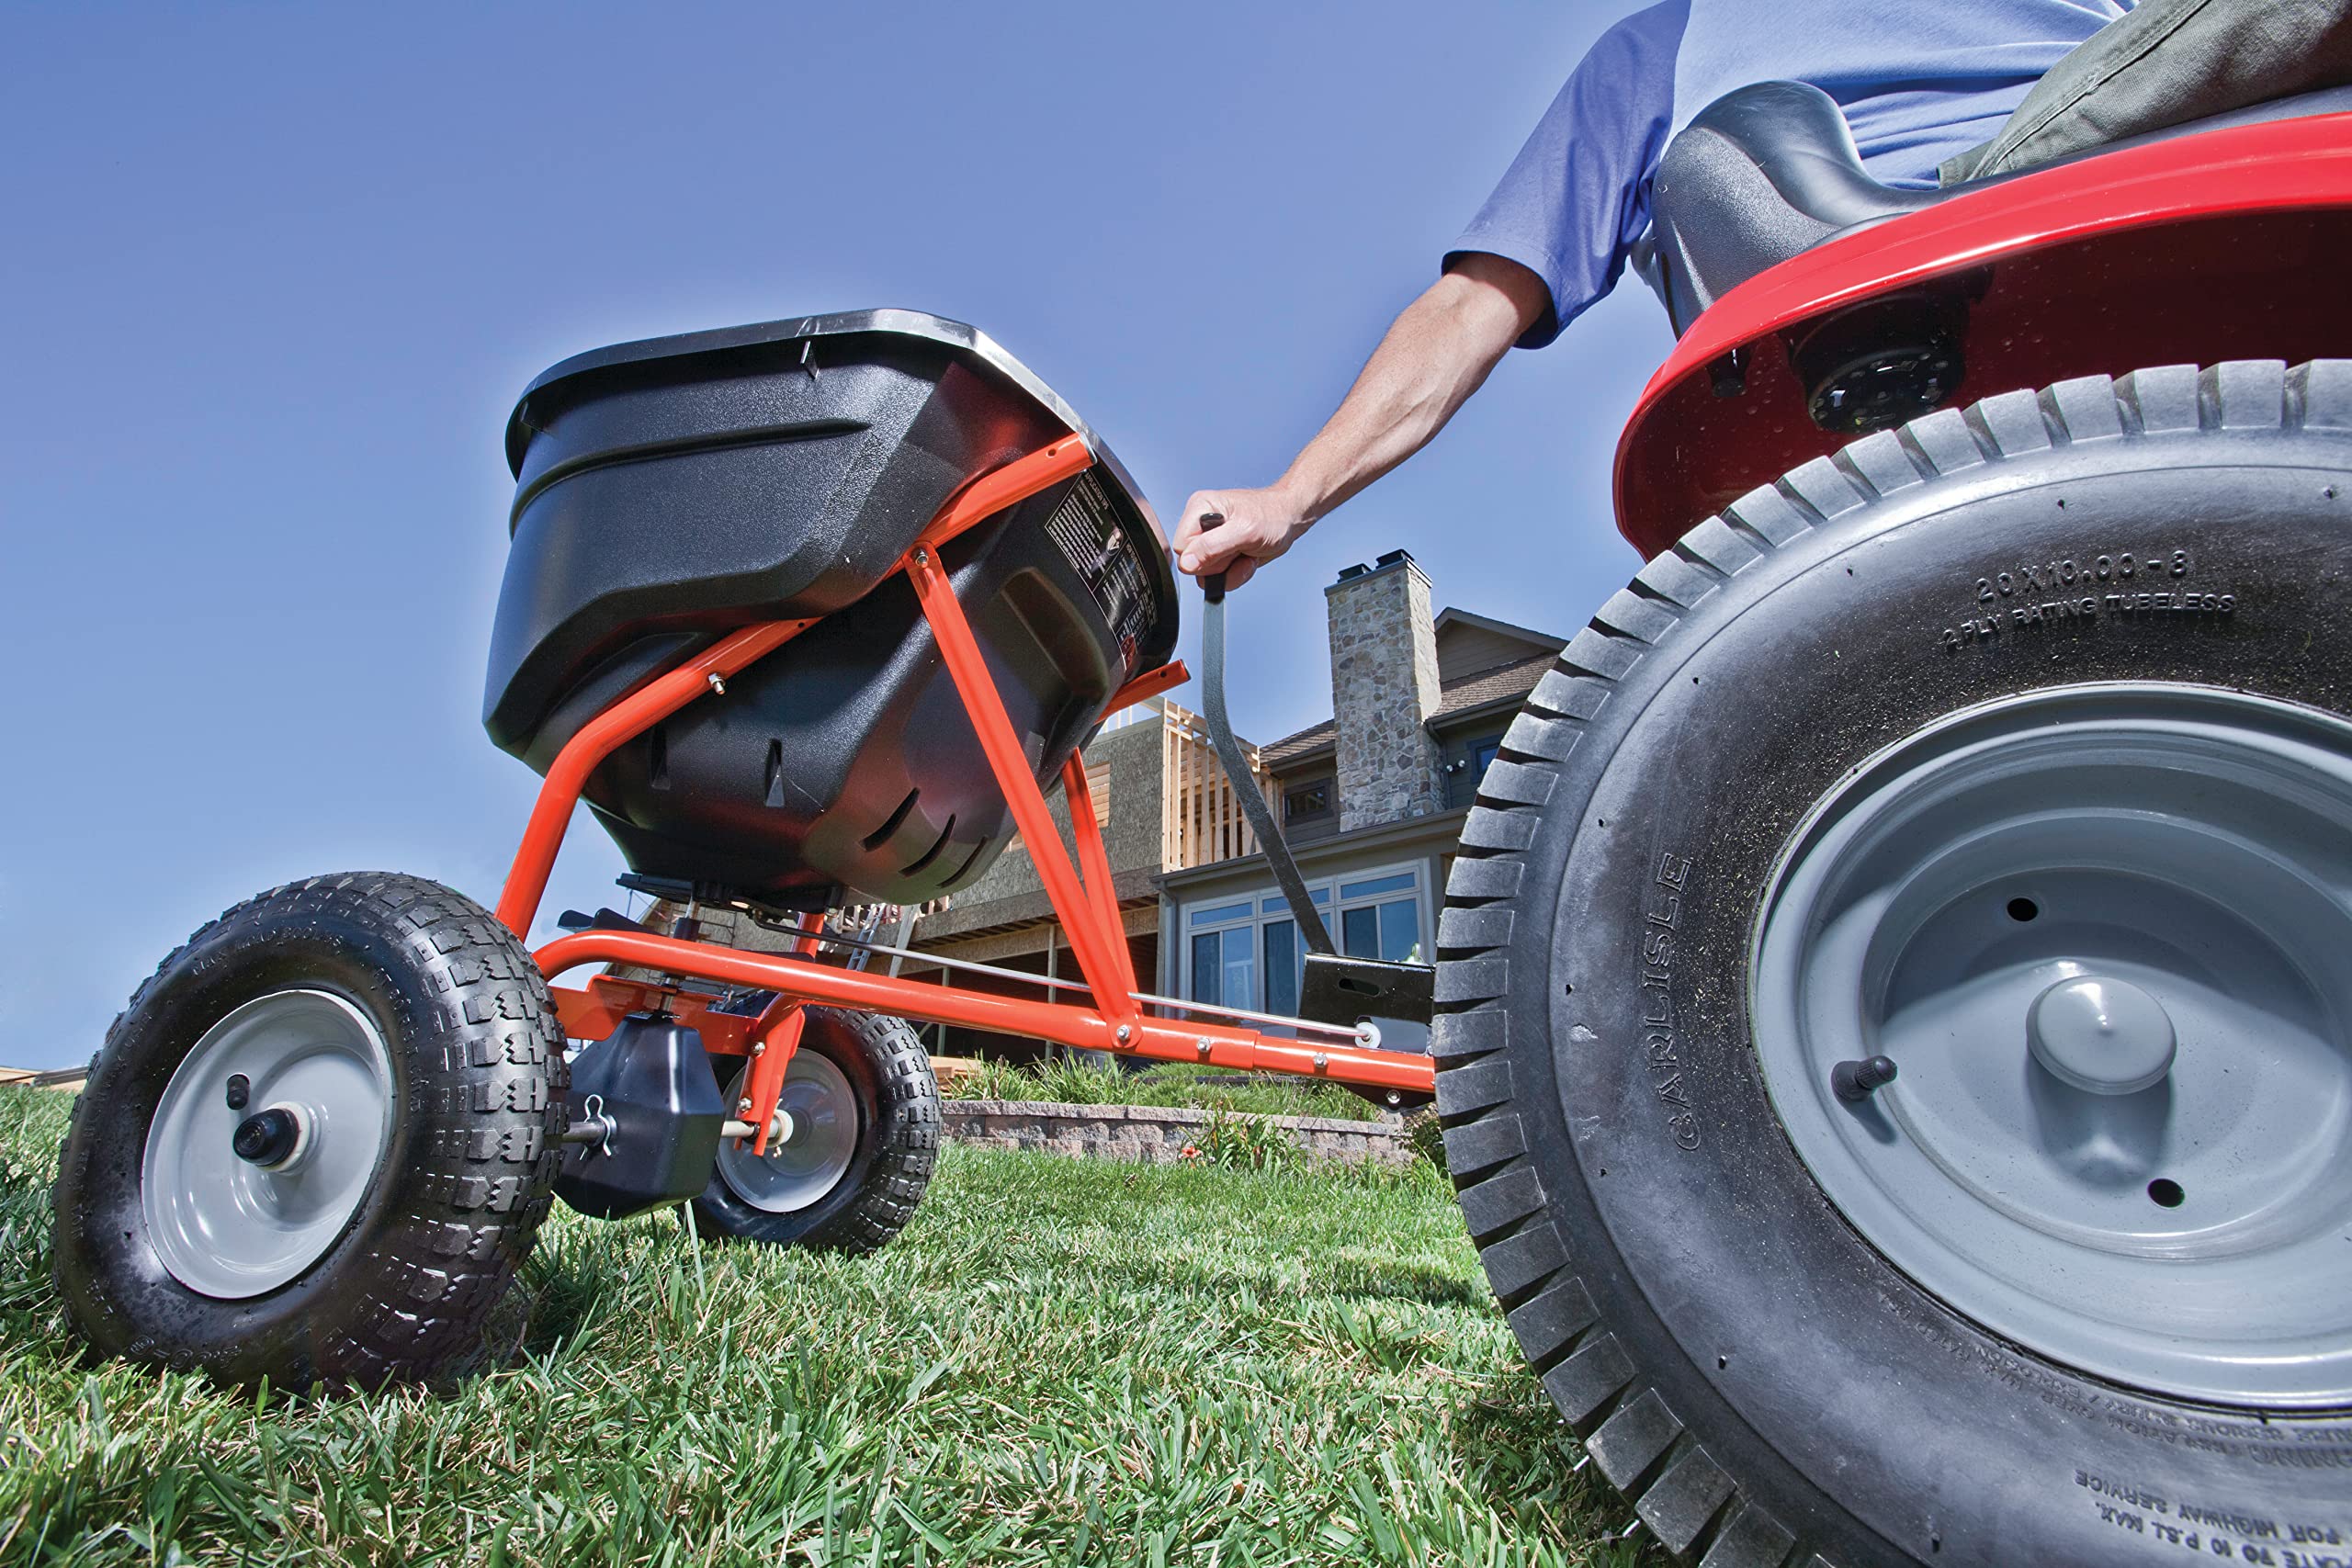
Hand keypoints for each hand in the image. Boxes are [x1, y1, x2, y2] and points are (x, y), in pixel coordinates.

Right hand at [1169, 486, 1310, 591]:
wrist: (1290, 520)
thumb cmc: (1272, 516)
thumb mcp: (1244, 531)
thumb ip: (1212, 547)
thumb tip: (1187, 563)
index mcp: (1199, 509)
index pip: (1181, 547)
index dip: (1202, 556)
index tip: (1226, 548)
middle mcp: (1201, 525)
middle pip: (1193, 564)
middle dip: (1221, 564)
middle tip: (1240, 549)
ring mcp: (1210, 542)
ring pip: (1207, 575)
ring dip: (1231, 571)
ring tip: (1246, 553)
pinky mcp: (1220, 555)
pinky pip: (1219, 579)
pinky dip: (1237, 574)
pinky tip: (1247, 559)